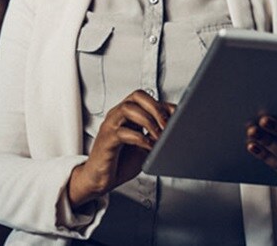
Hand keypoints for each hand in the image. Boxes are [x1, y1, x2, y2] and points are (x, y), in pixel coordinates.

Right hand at [67, 90, 175, 207]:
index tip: (177, 117)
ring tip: (158, 136)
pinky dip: (139, 138)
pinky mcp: (106, 140)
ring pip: (128, 109)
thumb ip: (155, 136)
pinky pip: (122, 132)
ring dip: (148, 121)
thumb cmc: (120, 162)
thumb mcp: (144, 146)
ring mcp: (110, 126)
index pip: (146, 98)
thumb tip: (175, 131)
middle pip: (137, 97)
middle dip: (156, 108)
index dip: (163, 105)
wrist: (100, 179)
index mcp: (127, 115)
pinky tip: (148, 146)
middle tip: (167, 125)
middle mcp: (118, 116)